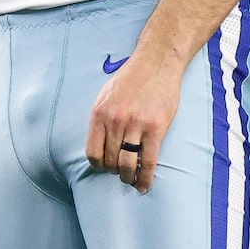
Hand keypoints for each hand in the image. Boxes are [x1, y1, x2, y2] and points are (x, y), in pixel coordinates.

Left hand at [86, 49, 185, 193]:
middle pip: (109, 161)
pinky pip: (148, 161)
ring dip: (128, 177)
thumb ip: (101, 119)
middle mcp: (115, 121)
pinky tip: (144, 185)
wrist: (156, 63)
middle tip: (121, 173)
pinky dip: (145, 178)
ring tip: (131, 180)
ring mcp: (135, 125)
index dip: (98, 166)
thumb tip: (99, 144)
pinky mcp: (155, 128)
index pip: (93, 152)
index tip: (104, 168)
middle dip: (114, 172)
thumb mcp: (105, 95)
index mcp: (99, 113)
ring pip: (127, 164)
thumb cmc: (131, 79)